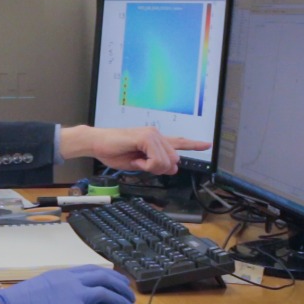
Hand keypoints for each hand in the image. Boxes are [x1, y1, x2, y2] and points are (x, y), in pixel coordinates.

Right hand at [0, 265, 137, 303]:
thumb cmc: (17, 301)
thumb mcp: (41, 285)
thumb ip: (57, 287)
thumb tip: (67, 297)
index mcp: (62, 273)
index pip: (92, 270)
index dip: (109, 276)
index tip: (117, 283)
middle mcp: (71, 280)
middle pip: (105, 278)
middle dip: (121, 286)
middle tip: (129, 296)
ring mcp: (73, 296)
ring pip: (107, 294)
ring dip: (122, 303)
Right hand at [61, 126, 210, 174]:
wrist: (97, 143)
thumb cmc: (113, 151)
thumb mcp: (139, 163)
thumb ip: (157, 164)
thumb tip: (173, 168)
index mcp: (155, 140)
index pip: (178, 142)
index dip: (193, 144)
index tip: (207, 144)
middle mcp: (156, 135)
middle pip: (174, 160)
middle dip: (159, 169)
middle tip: (141, 165)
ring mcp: (152, 134)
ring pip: (166, 162)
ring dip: (151, 167)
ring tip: (136, 161)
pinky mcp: (146, 137)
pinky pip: (156, 159)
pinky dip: (146, 165)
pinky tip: (136, 160)